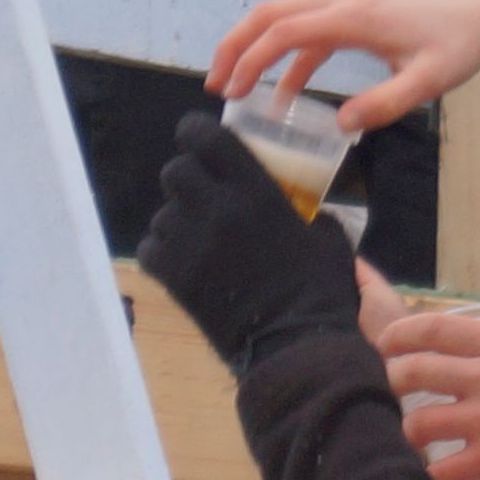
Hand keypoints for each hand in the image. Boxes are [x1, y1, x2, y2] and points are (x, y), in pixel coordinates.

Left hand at [131, 112, 346, 369]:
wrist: (294, 346)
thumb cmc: (320, 290)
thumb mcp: (329, 239)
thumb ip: (312, 214)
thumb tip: (309, 208)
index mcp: (255, 191)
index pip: (204, 137)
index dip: (196, 133)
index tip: (202, 141)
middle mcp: (216, 209)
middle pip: (175, 171)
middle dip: (187, 177)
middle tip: (203, 192)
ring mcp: (190, 244)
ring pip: (162, 213)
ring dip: (177, 218)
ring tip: (199, 235)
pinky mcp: (175, 278)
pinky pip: (151, 248)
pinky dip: (163, 251)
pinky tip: (184, 259)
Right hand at [207, 0, 479, 135]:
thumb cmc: (459, 44)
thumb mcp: (429, 81)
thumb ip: (386, 104)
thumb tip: (341, 125)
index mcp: (354, 15)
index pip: (284, 30)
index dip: (250, 58)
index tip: (228, 91)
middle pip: (270, 13)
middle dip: (236, 46)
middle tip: (214, 85)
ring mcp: (346, 0)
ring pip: (284, 16)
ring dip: (255, 48)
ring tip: (234, 89)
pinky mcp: (354, 9)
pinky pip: (307, 28)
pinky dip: (287, 55)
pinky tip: (283, 94)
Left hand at [381, 292, 479, 479]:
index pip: (437, 329)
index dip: (400, 335)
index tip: (384, 346)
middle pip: (415, 372)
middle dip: (389, 383)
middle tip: (384, 395)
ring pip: (419, 423)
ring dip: (404, 434)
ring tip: (404, 442)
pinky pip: (442, 472)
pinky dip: (425, 478)